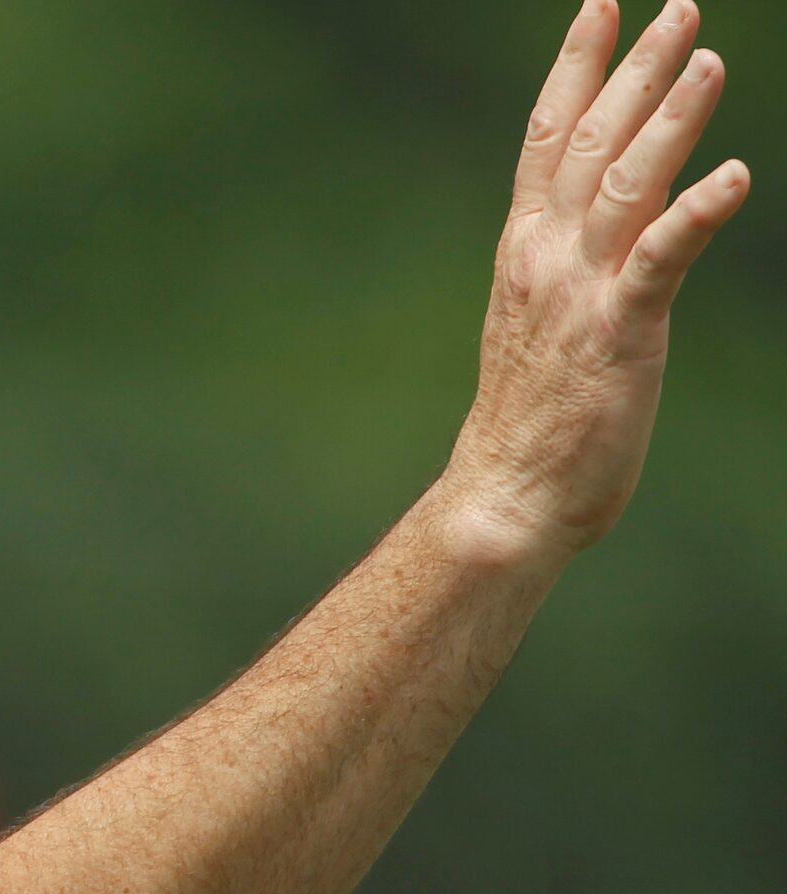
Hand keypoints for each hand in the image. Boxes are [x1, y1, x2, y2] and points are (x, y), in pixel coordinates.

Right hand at [443, 0, 747, 562]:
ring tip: (710, 60)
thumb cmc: (530, 423)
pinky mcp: (619, 333)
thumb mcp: (541, 323)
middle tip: (679, 8)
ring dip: (671, 118)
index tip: (600, 8)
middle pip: (592, 144)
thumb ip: (569, 269)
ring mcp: (581, 293)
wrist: (506, 497)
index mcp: (525, 251)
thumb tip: (604, 234)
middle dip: (636, 70)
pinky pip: (661, 261)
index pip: (547, 140)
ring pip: (628, 184)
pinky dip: (696, 214)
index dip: (575, 69)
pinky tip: (734, 176)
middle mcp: (547, 258)